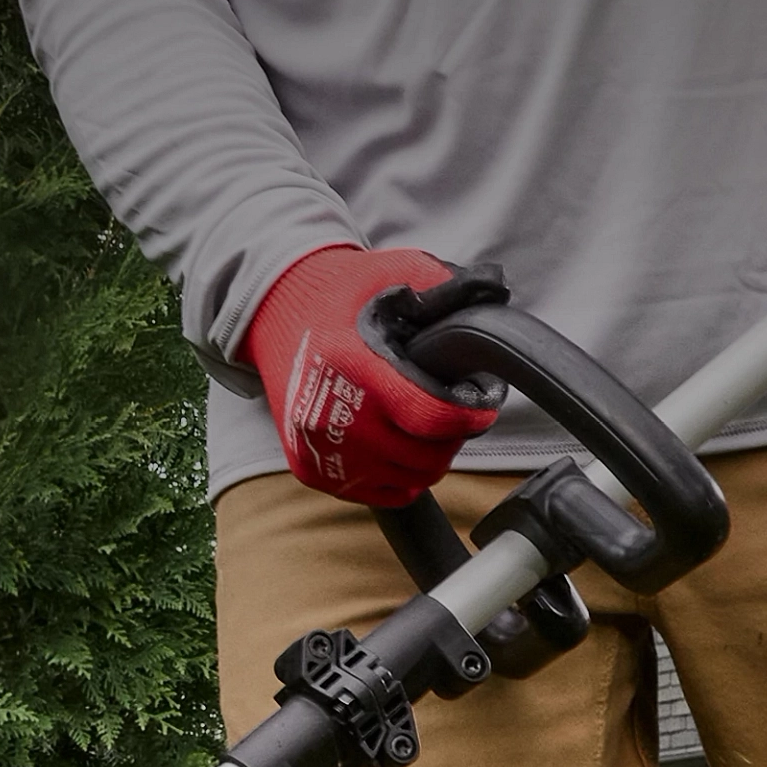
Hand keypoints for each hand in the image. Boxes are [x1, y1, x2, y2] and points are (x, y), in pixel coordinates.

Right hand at [245, 244, 492, 509]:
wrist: (274, 312)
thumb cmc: (340, 293)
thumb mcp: (393, 273)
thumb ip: (444, 292)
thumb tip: (493, 304)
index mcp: (351, 365)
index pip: (426, 415)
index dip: (468, 417)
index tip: (484, 408)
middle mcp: (327, 416)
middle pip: (421, 457)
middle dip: (452, 438)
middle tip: (456, 416)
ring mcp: (316, 449)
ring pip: (404, 480)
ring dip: (428, 460)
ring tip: (428, 430)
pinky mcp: (308, 469)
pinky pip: (376, 493)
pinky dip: (398, 477)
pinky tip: (401, 447)